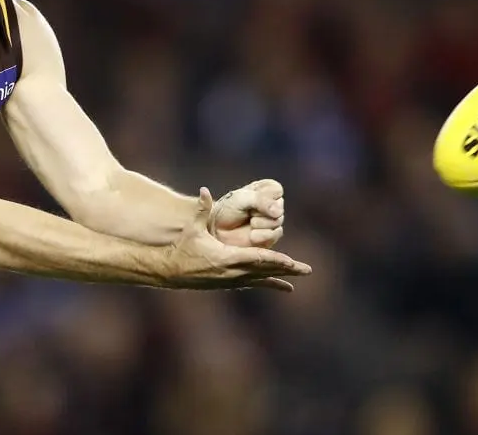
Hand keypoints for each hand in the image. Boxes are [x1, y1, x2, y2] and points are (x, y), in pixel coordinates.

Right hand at [164, 187, 310, 291]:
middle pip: (264, 271)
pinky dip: (267, 284)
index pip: (256, 259)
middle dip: (286, 269)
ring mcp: (231, 280)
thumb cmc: (182, 247)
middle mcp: (232, 272)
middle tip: (306, 270)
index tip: (291, 262)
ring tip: (296, 282)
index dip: (275, 260)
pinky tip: (282, 287)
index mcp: (226, 258)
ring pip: (260, 280)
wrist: (170, 271)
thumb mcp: (192, 228)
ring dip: (279, 278)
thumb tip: (205, 190)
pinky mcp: (228, 283)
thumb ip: (202, 210)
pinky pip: (252, 283)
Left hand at [208, 179, 285, 247]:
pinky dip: (262, 235)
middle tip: (248, 213)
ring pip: (278, 221)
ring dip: (261, 223)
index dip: (265, 197)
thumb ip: (261, 201)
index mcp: (266, 190)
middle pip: (279, 207)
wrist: (217, 230)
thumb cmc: (227, 210)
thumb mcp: (242, 199)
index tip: (250, 199)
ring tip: (250, 222)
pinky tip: (252, 235)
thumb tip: (278, 212)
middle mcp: (272, 205)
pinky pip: (276, 234)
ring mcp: (272, 221)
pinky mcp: (271, 236)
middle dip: (261, 212)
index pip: (277, 190)